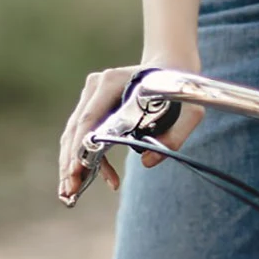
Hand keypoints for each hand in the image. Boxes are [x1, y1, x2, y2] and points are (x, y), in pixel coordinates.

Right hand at [58, 63, 201, 204]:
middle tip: (69, 193)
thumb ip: (175, 136)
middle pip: (76, 128)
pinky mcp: (92, 105)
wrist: (171, 66)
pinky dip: (81, 156)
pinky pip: (82, 134)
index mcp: (112, 82)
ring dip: (71, 163)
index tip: (76, 170)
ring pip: (74, 134)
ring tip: (70, 193)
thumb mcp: (189, 111)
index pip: (90, 117)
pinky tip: (84, 178)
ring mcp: (91, 95)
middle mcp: (96, 86)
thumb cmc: (180, 89)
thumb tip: (147, 163)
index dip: (81, 145)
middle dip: (71, 162)